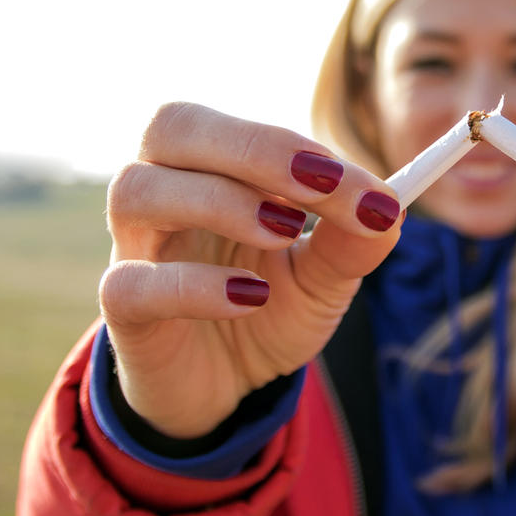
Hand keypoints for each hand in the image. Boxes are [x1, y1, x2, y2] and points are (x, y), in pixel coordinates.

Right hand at [98, 102, 403, 437]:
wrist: (223, 388)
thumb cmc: (265, 309)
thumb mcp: (322, 278)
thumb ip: (352, 243)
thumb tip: (391, 209)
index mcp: (210, 170)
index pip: (238, 130)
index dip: (297, 147)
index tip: (365, 187)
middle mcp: (162, 194)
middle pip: (170, 127)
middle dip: (252, 146)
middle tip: (320, 184)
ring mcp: (135, 249)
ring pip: (137, 190)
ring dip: (218, 200)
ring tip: (283, 234)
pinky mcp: (124, 313)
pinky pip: (132, 283)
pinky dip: (193, 285)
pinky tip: (250, 297)